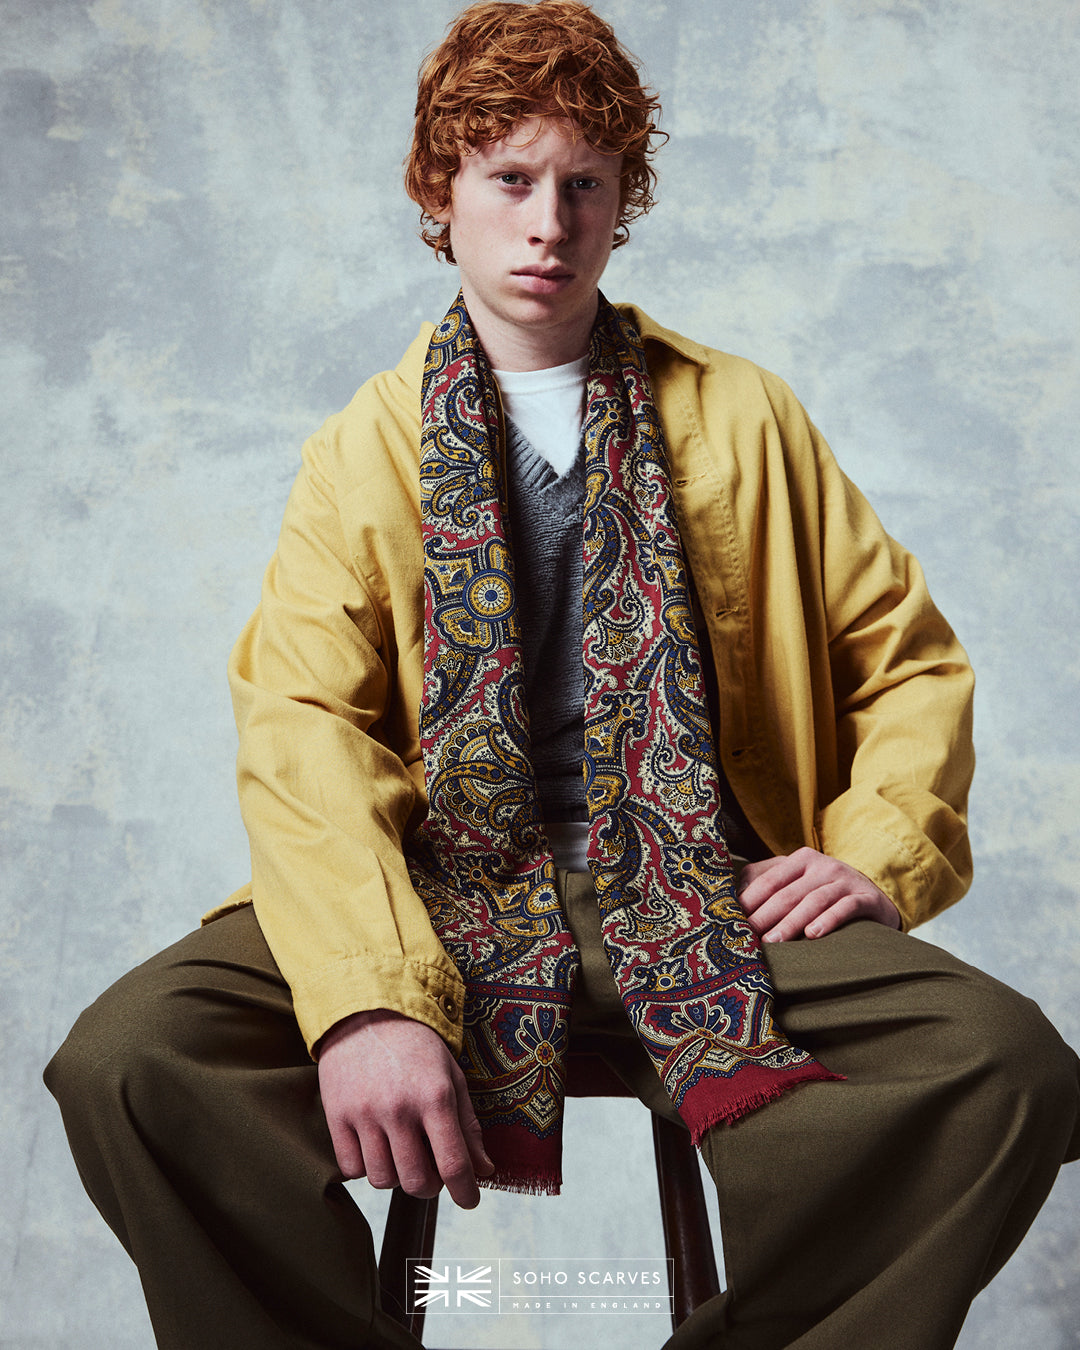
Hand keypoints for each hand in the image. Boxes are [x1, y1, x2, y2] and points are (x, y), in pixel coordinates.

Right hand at [317, 1009, 493, 1208]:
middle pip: (416, 1181)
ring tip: (400, 1150)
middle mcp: (399, 1108)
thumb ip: (468, 1126)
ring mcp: (365, 1113)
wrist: (367, 1013)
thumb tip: (484, 1170)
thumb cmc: (416, 1047)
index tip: (469, 1200)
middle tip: (431, 1168)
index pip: (453, 1163)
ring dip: (396, 1175)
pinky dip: (365, 1166)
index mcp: (434, 1096)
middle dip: (430, 1185)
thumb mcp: (451, 1077)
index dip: (465, 1191)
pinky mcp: (337, 1115)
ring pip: (383, 1180)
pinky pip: (351, 1168)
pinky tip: (374, 1144)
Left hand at [737, 847, 900, 942]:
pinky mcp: (865, 898)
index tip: (732, 920)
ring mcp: (845, 881)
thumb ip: (768, 880)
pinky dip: (828, 920)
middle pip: (788, 892)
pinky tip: (814, 934)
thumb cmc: (826, 892)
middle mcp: (822, 866)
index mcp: (801, 860)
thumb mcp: (799, 881)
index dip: (750, 899)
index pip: (769, 879)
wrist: (876, 897)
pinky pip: (845, 908)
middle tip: (748, 936)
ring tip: (775, 941)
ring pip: (814, 901)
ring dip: (792, 922)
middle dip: (766, 915)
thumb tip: (734, 895)